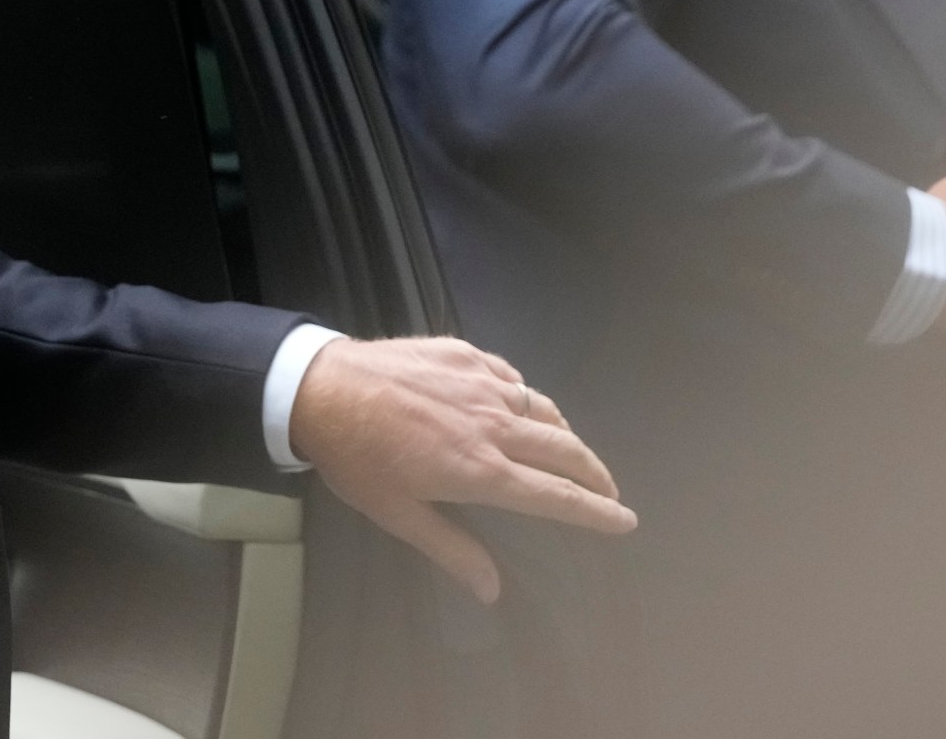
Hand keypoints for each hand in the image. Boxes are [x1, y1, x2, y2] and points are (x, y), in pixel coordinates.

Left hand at [287, 337, 636, 604]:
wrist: (320, 387)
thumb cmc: (356, 458)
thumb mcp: (398, 514)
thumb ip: (451, 549)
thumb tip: (492, 591)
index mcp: (482, 470)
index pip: (556, 497)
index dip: (596, 512)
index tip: (625, 521)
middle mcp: (494, 425)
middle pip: (565, 449)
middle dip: (595, 474)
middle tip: (609, 490)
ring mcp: (482, 383)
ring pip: (543, 408)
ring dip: (564, 433)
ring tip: (570, 449)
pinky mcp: (466, 353)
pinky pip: (512, 377)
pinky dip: (525, 396)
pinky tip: (520, 403)